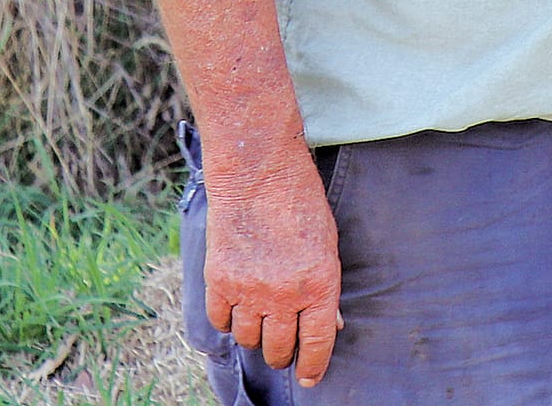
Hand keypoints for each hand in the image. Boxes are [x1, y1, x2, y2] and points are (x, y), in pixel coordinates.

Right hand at [202, 150, 341, 386]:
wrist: (259, 173)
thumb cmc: (300, 203)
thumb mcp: (328, 243)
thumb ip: (327, 287)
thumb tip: (332, 324)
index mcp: (319, 283)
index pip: (316, 343)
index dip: (313, 366)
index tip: (309, 377)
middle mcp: (284, 294)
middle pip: (278, 350)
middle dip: (283, 352)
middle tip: (285, 344)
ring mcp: (248, 291)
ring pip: (249, 340)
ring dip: (257, 336)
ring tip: (263, 321)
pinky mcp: (219, 282)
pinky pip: (221, 322)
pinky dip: (229, 320)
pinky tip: (239, 306)